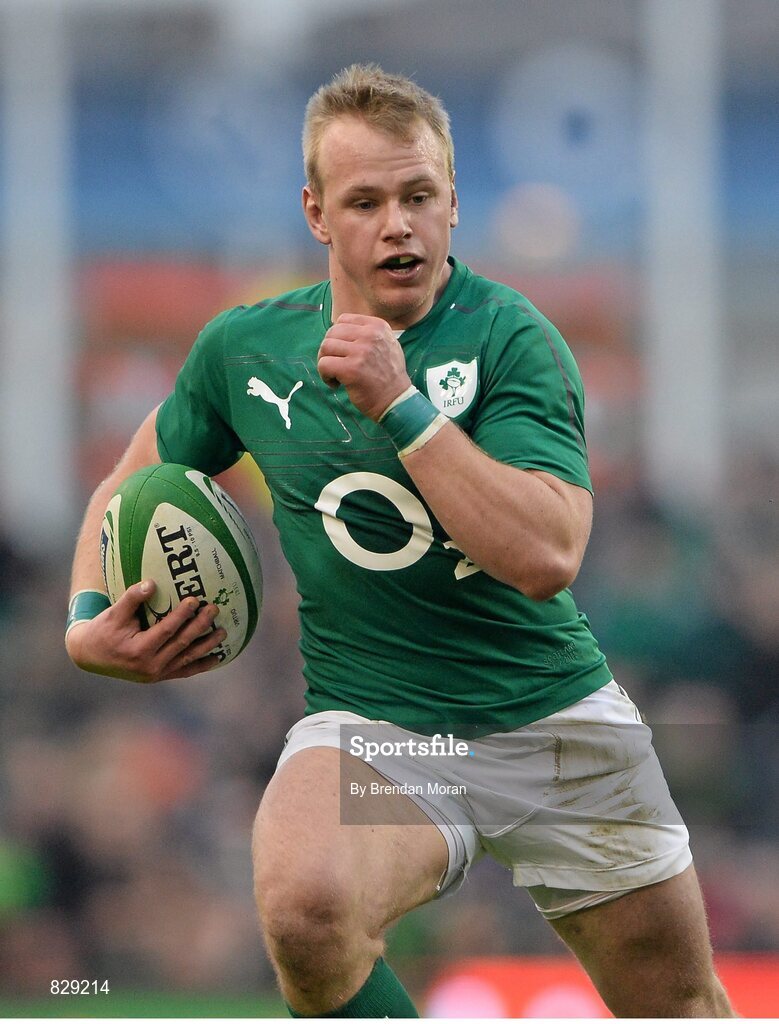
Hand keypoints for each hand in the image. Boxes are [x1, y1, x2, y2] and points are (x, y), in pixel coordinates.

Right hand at [65, 580, 226, 682]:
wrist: (91, 656)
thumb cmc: (103, 630)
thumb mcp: (113, 613)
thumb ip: (132, 598)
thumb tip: (152, 583)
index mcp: (139, 650)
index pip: (167, 630)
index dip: (182, 615)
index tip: (195, 600)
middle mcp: (150, 666)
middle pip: (182, 644)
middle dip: (200, 626)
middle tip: (214, 609)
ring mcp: (156, 674)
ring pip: (187, 659)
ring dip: (207, 646)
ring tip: (223, 632)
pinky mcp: (160, 676)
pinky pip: (185, 671)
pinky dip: (202, 664)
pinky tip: (218, 657)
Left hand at [317, 313, 411, 420]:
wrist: (396, 400)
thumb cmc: (388, 375)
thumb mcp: (388, 344)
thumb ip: (368, 333)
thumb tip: (339, 327)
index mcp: (378, 326)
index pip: (343, 319)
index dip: (338, 336)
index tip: (343, 352)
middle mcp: (370, 335)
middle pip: (331, 332)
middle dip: (329, 350)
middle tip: (335, 365)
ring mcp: (361, 352)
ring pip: (325, 347)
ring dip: (325, 362)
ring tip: (335, 375)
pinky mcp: (351, 369)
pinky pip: (324, 364)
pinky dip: (325, 375)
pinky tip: (335, 384)